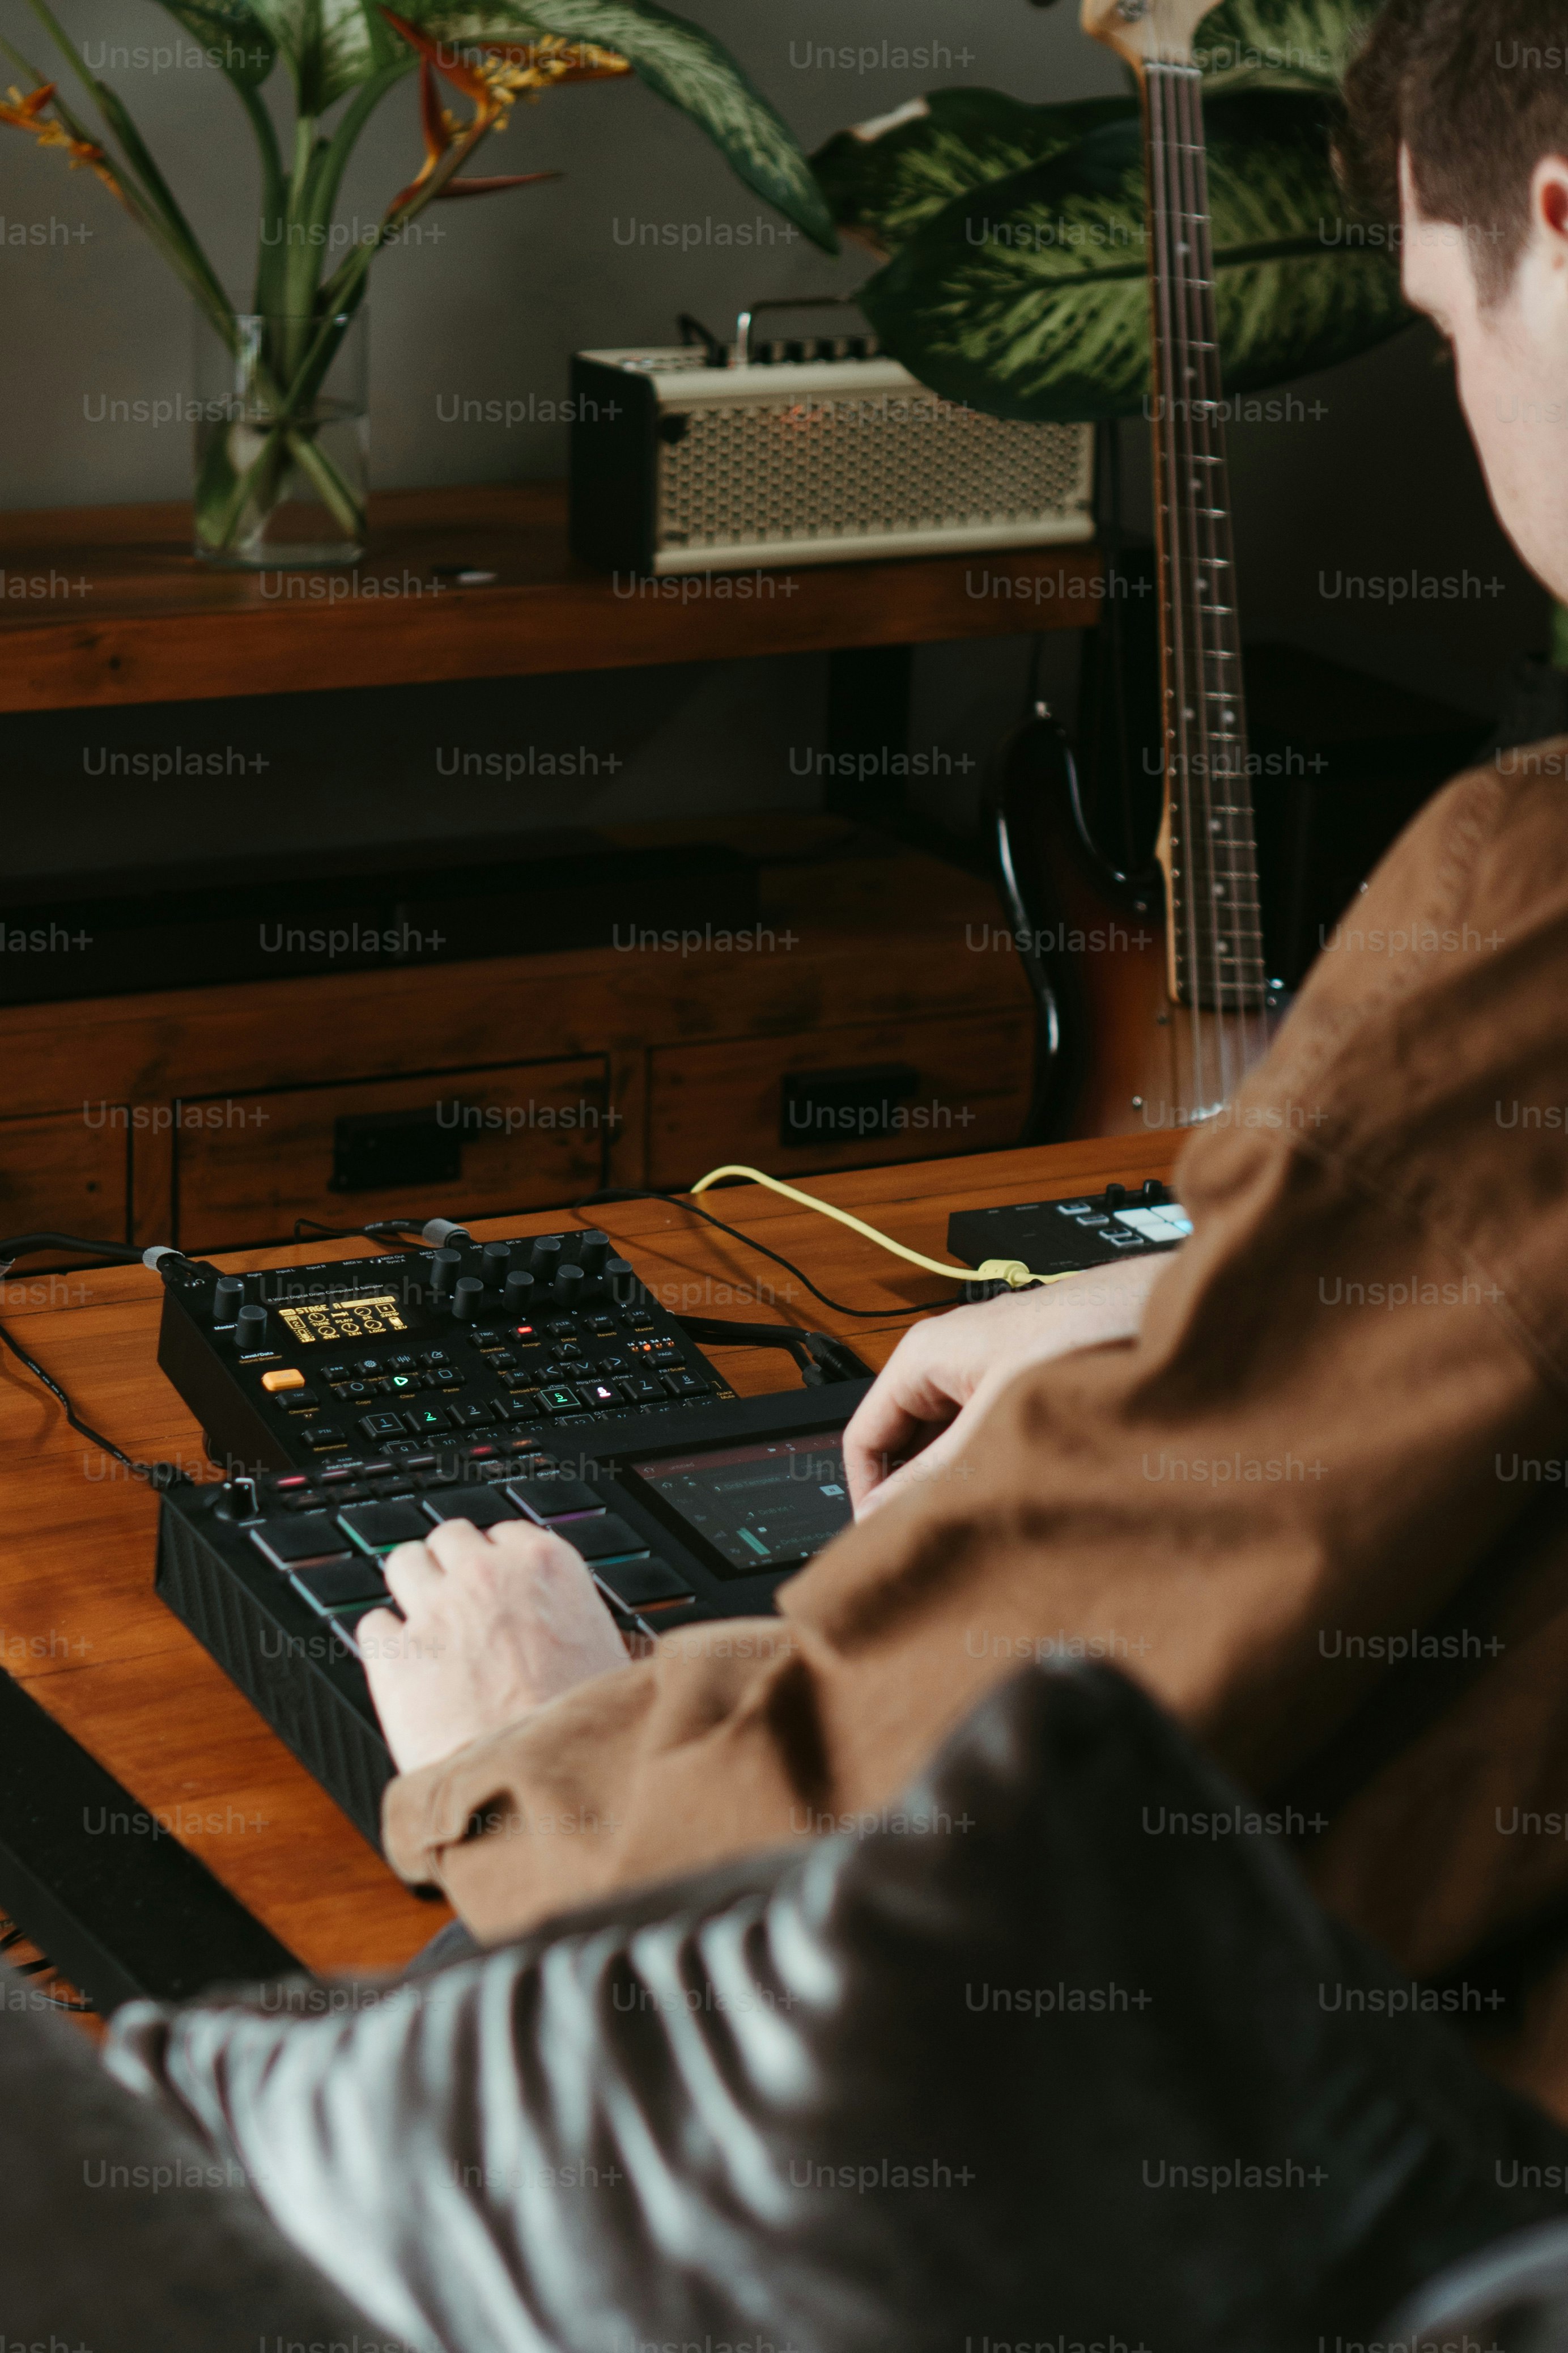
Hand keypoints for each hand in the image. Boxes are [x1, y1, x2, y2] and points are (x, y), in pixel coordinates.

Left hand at [357, 1515, 629, 1774]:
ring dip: (411, 1587)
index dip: (497, 1561)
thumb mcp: (606, 1654)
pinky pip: (372, 1624)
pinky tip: (402, 1667)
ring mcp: (435, 1610)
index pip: (505, 1533)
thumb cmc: (579, 1730)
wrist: (539, 1781)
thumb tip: (567, 1627)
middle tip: (455, 1602)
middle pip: (448, 1537)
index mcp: (545, 1566)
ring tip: (422, 1622)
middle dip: (449, 1566)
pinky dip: (385, 1643)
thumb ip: (575, 1620)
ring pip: (403, 1562)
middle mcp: (485, 1575)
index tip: (494, 1582)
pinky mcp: (393, 1654)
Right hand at [843, 1258, 1164, 1517]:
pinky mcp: (1022, 1390)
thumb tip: (889, 1516)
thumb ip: (939, 1472)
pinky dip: (991, 1472)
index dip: (867, 1496)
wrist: (1166, 1311)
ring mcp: (987, 1377)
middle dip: (914, 1496)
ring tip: (982, 1526)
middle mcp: (949, 1364)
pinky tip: (1014, 1501)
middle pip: (902, 1447)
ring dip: (958, 1487)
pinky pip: (984, 1441)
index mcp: (924, 1355)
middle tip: (938, 1547)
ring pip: (946, 1449)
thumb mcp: (1001, 1416)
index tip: (885, 1544)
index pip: (863, 1437)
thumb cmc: (1092, 1331)